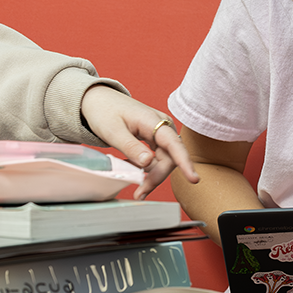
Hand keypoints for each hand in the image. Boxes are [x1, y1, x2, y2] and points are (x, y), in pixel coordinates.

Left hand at [79, 85, 199, 198]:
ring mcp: (159, 131)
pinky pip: (157, 157)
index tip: (193, 178)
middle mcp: (161, 125)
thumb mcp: (112, 131)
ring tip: (133, 181)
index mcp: (152, 120)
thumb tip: (148, 163)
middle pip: (169, 158)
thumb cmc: (104, 111)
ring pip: (164, 160)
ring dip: (151, 174)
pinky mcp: (155, 137)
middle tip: (140, 192)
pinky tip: (132, 167)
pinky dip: (146, 168)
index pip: (174, 144)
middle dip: (156, 177)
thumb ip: (131, 147)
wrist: (98, 100)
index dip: (185, 163)